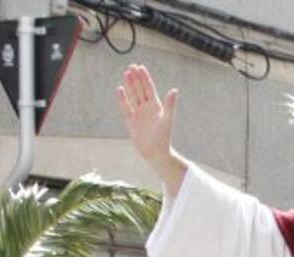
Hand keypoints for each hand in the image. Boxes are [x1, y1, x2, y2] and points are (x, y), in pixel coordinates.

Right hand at [116, 65, 185, 195]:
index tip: (140, 67)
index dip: (145, 78)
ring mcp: (138, 114)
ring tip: (126, 73)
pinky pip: (126, 107)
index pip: (149, 88)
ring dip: (130, 85)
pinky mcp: (131, 122)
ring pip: (133, 96)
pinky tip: (120, 89)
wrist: (155, 153)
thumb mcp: (167, 119)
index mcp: (156, 106)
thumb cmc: (164, 137)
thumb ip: (170, 104)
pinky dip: (123, 99)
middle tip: (131, 66)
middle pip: (140, 90)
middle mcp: (147, 108)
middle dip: (136, 78)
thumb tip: (174, 90)